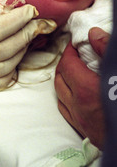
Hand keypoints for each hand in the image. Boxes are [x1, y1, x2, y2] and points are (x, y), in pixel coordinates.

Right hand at [0, 2, 55, 117]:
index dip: (18, 19)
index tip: (31, 10)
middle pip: (11, 46)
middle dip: (28, 31)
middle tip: (37, 20)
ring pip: (11, 63)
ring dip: (23, 47)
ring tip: (29, 33)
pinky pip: (4, 79)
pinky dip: (14, 65)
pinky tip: (14, 54)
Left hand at [55, 27, 109, 148]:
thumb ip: (106, 49)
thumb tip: (92, 34)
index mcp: (86, 88)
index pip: (67, 63)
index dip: (70, 51)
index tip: (76, 44)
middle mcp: (78, 105)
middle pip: (60, 77)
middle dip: (64, 63)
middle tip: (74, 55)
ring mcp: (80, 120)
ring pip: (60, 95)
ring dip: (63, 80)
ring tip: (73, 71)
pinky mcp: (86, 132)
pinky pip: (66, 110)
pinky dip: (65, 97)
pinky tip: (74, 93)